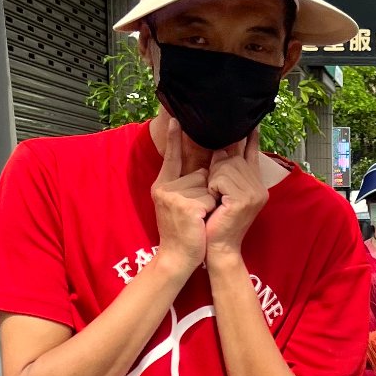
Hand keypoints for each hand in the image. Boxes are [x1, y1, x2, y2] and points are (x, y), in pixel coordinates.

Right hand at [151, 118, 215, 283]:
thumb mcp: (183, 203)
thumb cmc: (186, 231)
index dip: (173, 137)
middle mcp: (164, 187)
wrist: (178, 258)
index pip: (171, 155)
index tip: (175, 117)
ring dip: (212, 202)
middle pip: (201, 173)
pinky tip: (202, 222)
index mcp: (163, 184)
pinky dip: (213, 210)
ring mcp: (173, 195)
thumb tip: (207, 163)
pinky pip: (211, 197)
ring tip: (200, 218)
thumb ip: (189, 182)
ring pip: (209, 186)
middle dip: (208, 191)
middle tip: (197, 213)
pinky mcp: (185, 205)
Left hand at [204, 133, 268, 261]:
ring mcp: (254, 194)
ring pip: (225, 166)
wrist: (218, 248)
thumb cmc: (215, 221)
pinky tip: (215, 202)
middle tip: (215, 191)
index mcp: (256, 185)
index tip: (252, 124)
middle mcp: (259, 188)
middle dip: (218, 169)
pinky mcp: (243, 200)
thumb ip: (226, 170)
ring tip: (216, 198)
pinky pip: (220, 179)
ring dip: (213, 179)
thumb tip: (220, 148)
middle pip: (233, 158)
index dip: (251, 139)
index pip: (252, 155)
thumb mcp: (222, 191)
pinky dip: (212, 187)